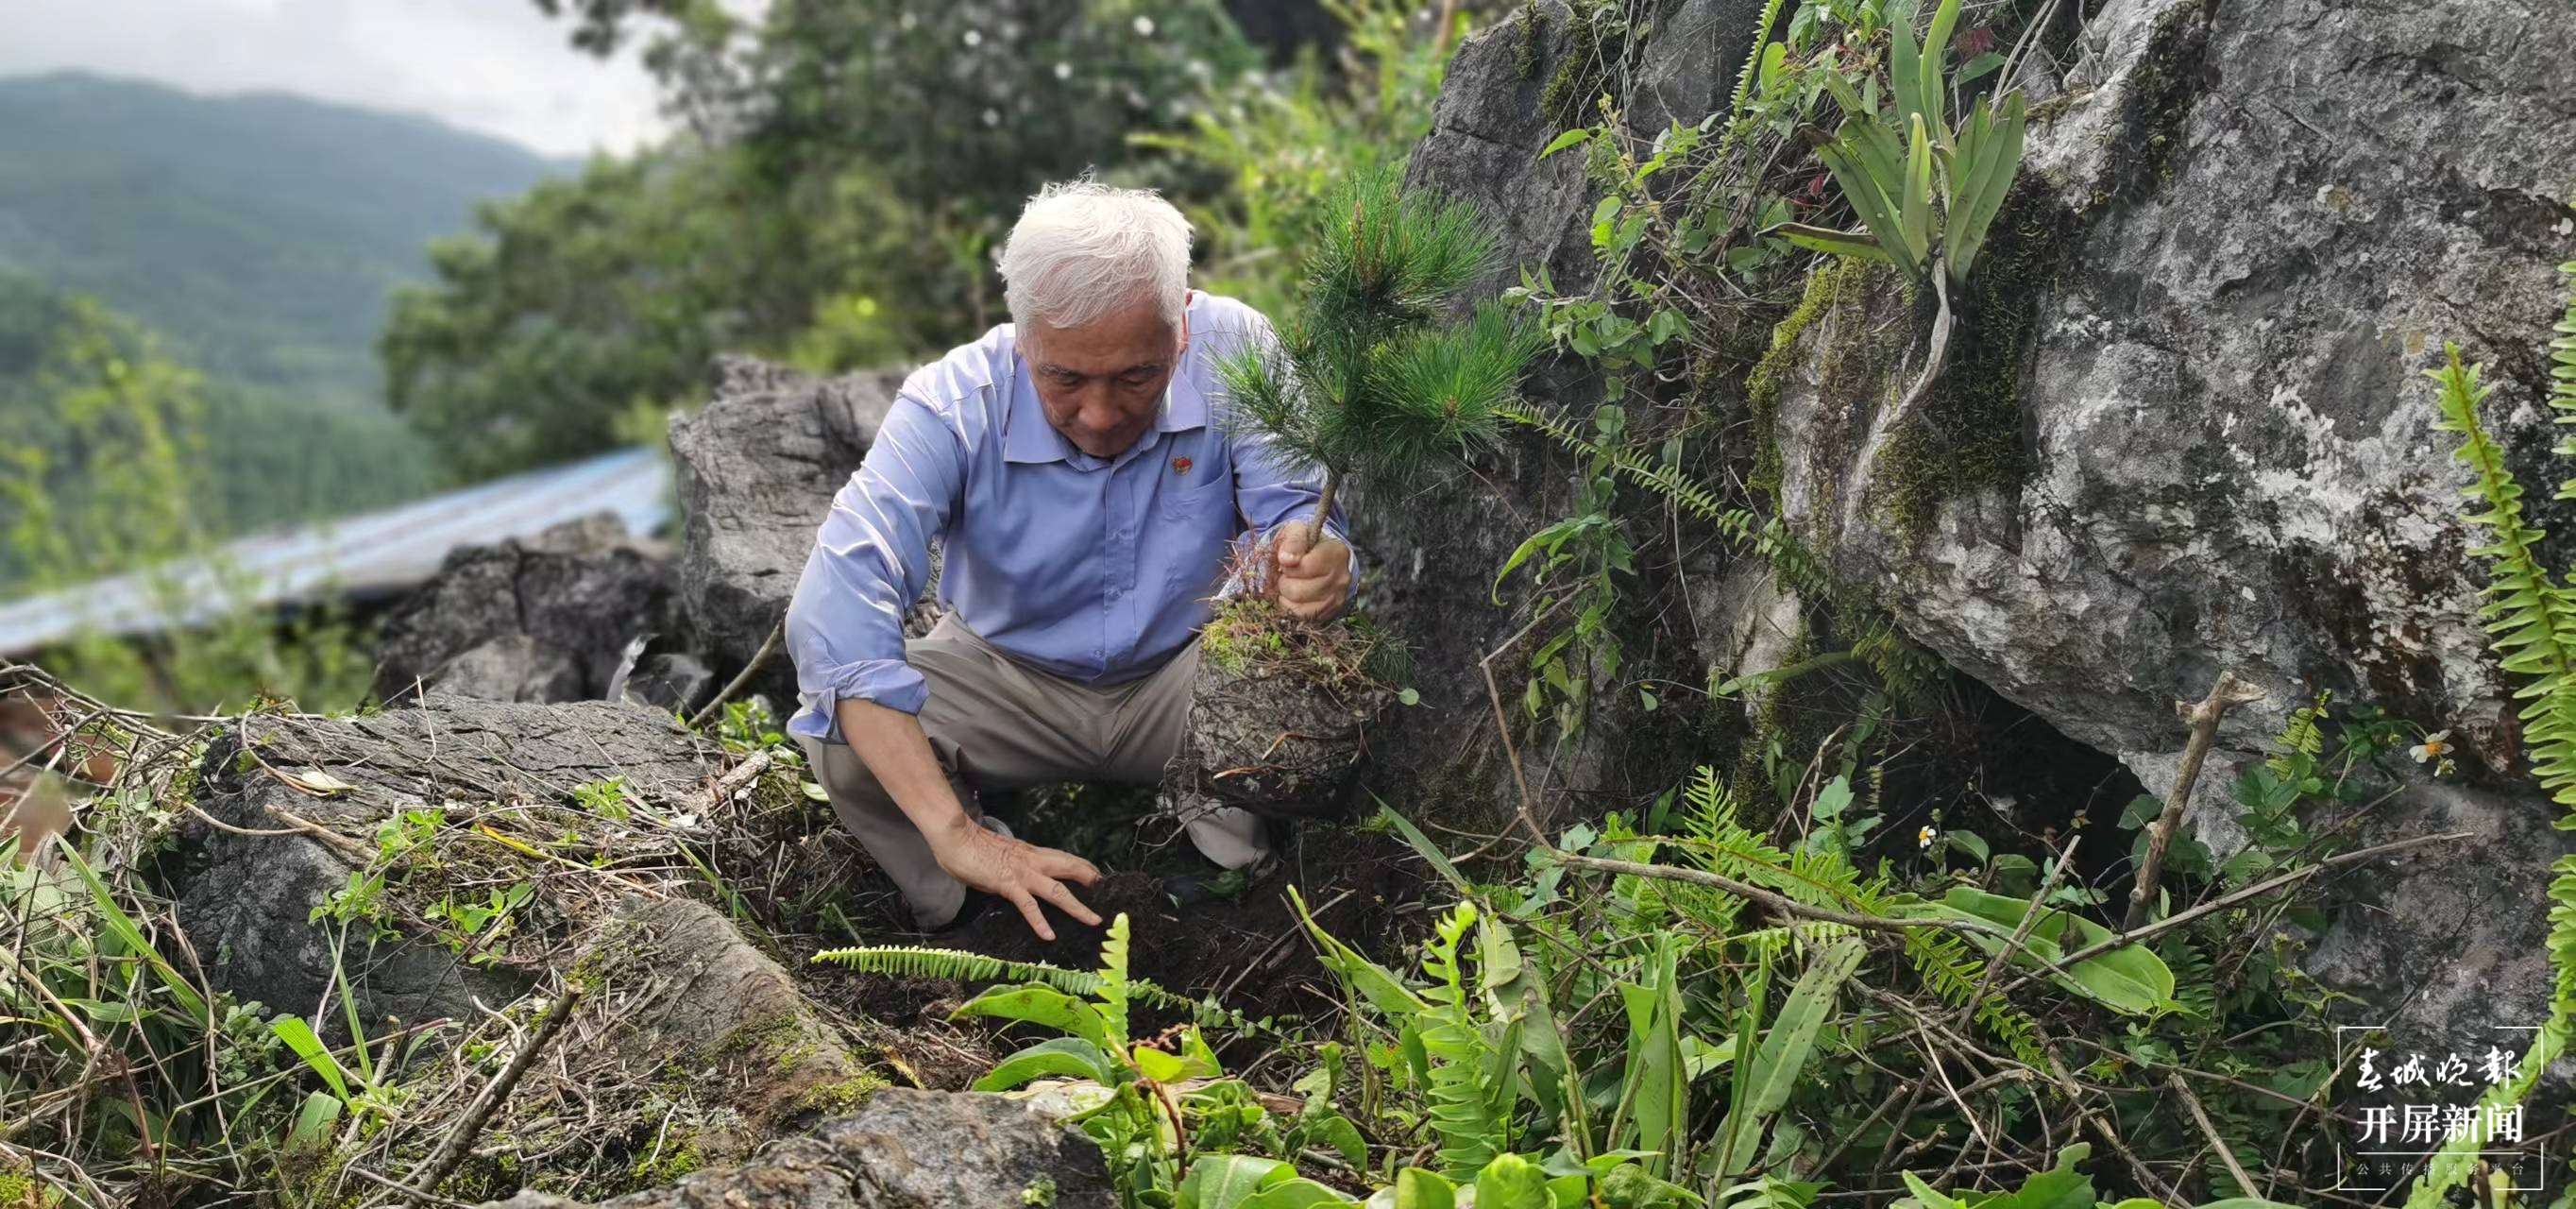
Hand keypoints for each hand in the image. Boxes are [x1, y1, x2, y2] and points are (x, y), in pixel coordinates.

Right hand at [928, 819, 1101, 939]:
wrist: (955, 836)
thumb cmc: (972, 845)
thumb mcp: (1000, 856)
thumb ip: (1012, 867)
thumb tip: (1015, 880)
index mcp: (1031, 853)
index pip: (1063, 858)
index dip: (1082, 867)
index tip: (1097, 876)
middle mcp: (1032, 861)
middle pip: (1070, 869)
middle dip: (1091, 881)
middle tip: (1108, 894)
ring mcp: (1022, 873)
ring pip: (1057, 890)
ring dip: (1077, 906)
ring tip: (1093, 920)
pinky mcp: (1007, 884)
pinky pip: (1028, 905)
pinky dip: (1039, 921)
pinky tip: (1048, 935)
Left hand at [1273, 522, 1351, 621]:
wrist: (1323, 559)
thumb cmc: (1308, 544)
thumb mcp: (1298, 532)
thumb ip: (1292, 542)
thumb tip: (1286, 559)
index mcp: (1337, 553)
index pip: (1304, 567)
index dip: (1288, 565)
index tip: (1288, 560)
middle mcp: (1341, 578)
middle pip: (1298, 591)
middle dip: (1284, 583)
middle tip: (1287, 575)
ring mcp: (1338, 598)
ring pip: (1299, 608)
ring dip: (1287, 597)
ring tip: (1291, 584)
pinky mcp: (1330, 613)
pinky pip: (1303, 618)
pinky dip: (1292, 608)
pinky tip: (1294, 597)